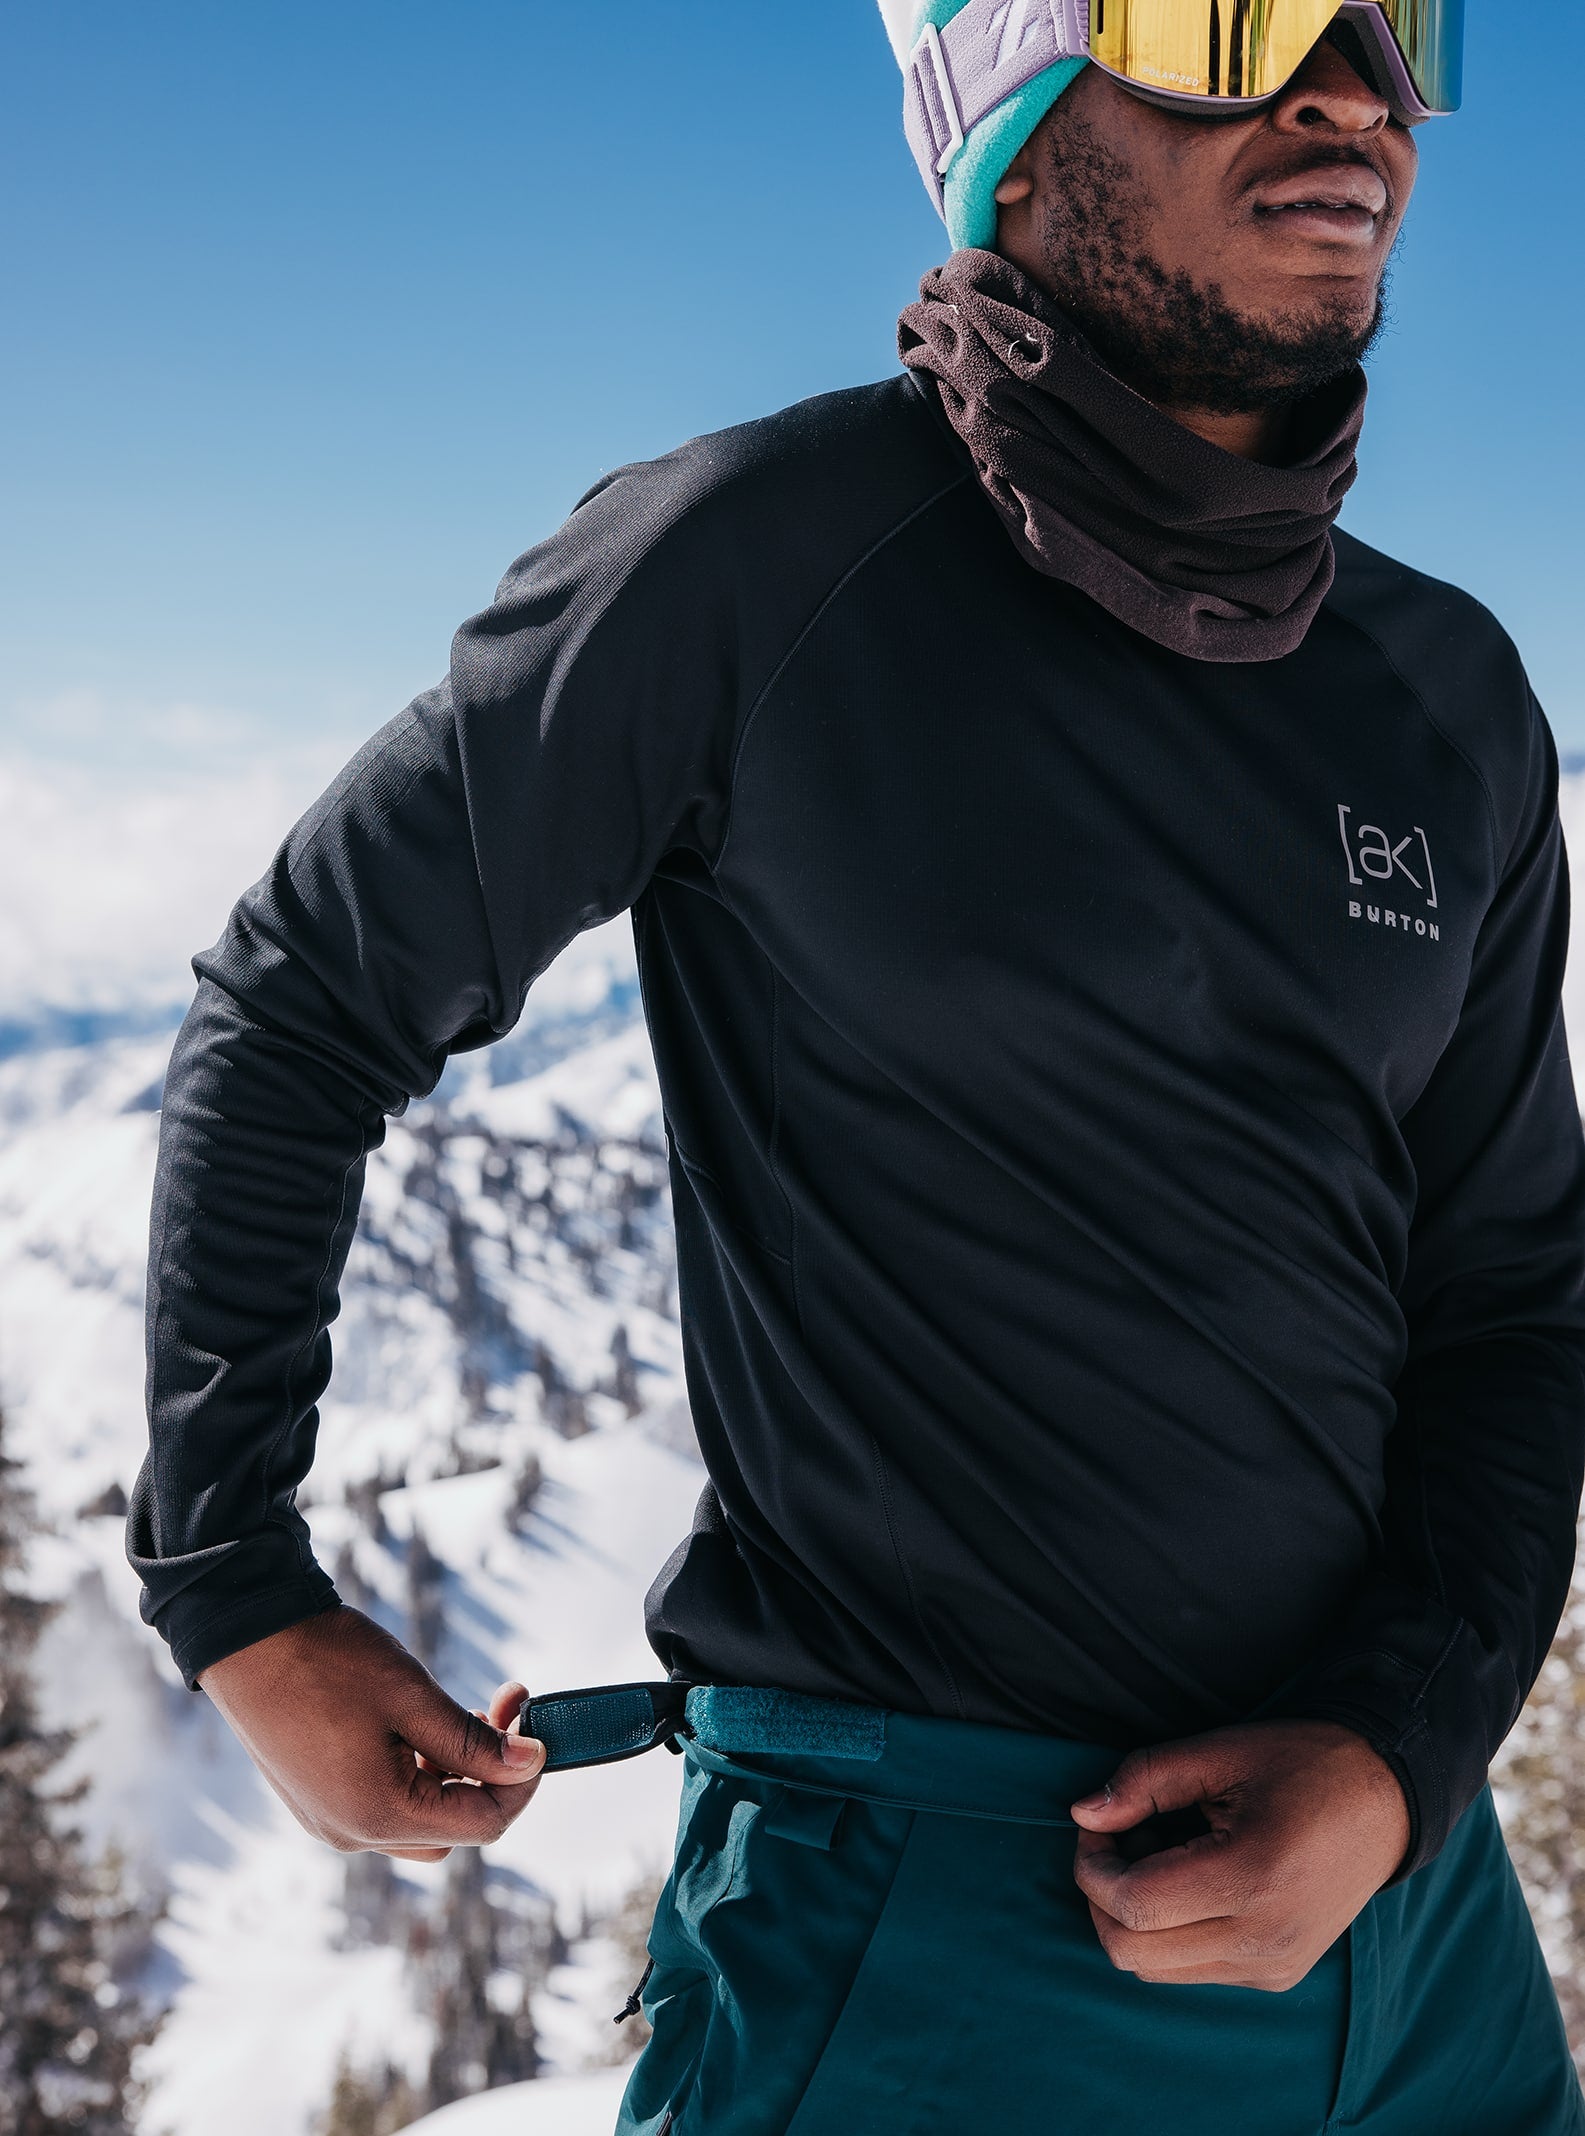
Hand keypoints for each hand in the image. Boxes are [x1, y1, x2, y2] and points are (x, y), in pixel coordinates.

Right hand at [197, 1603, 545, 1860]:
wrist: (247, 1636)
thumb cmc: (329, 1662)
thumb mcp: (413, 1697)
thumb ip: (474, 1741)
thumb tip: (532, 1764)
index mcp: (379, 1816)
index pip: (484, 1823)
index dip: (522, 1778)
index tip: (535, 1724)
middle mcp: (353, 1834)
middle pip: (455, 1825)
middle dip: (489, 1772)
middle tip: (499, 1707)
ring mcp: (330, 1819)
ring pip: (422, 1816)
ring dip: (453, 1770)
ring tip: (458, 1709)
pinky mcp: (317, 1799)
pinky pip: (386, 1801)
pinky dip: (417, 1769)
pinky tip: (416, 1721)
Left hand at [1069, 1720, 1410, 1990]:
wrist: (1386, 1802)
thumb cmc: (1302, 1764)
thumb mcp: (1221, 1751)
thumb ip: (1144, 1780)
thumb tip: (1082, 1814)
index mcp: (1253, 1879)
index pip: (1135, 1905)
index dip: (1092, 1865)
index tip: (1098, 1822)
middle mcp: (1264, 1940)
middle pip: (1133, 1953)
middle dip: (1101, 1895)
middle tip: (1115, 1838)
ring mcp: (1273, 1966)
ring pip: (1155, 1971)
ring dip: (1132, 1917)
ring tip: (1156, 1855)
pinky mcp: (1276, 1975)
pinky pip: (1191, 1970)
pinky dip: (1167, 1932)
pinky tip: (1187, 1880)